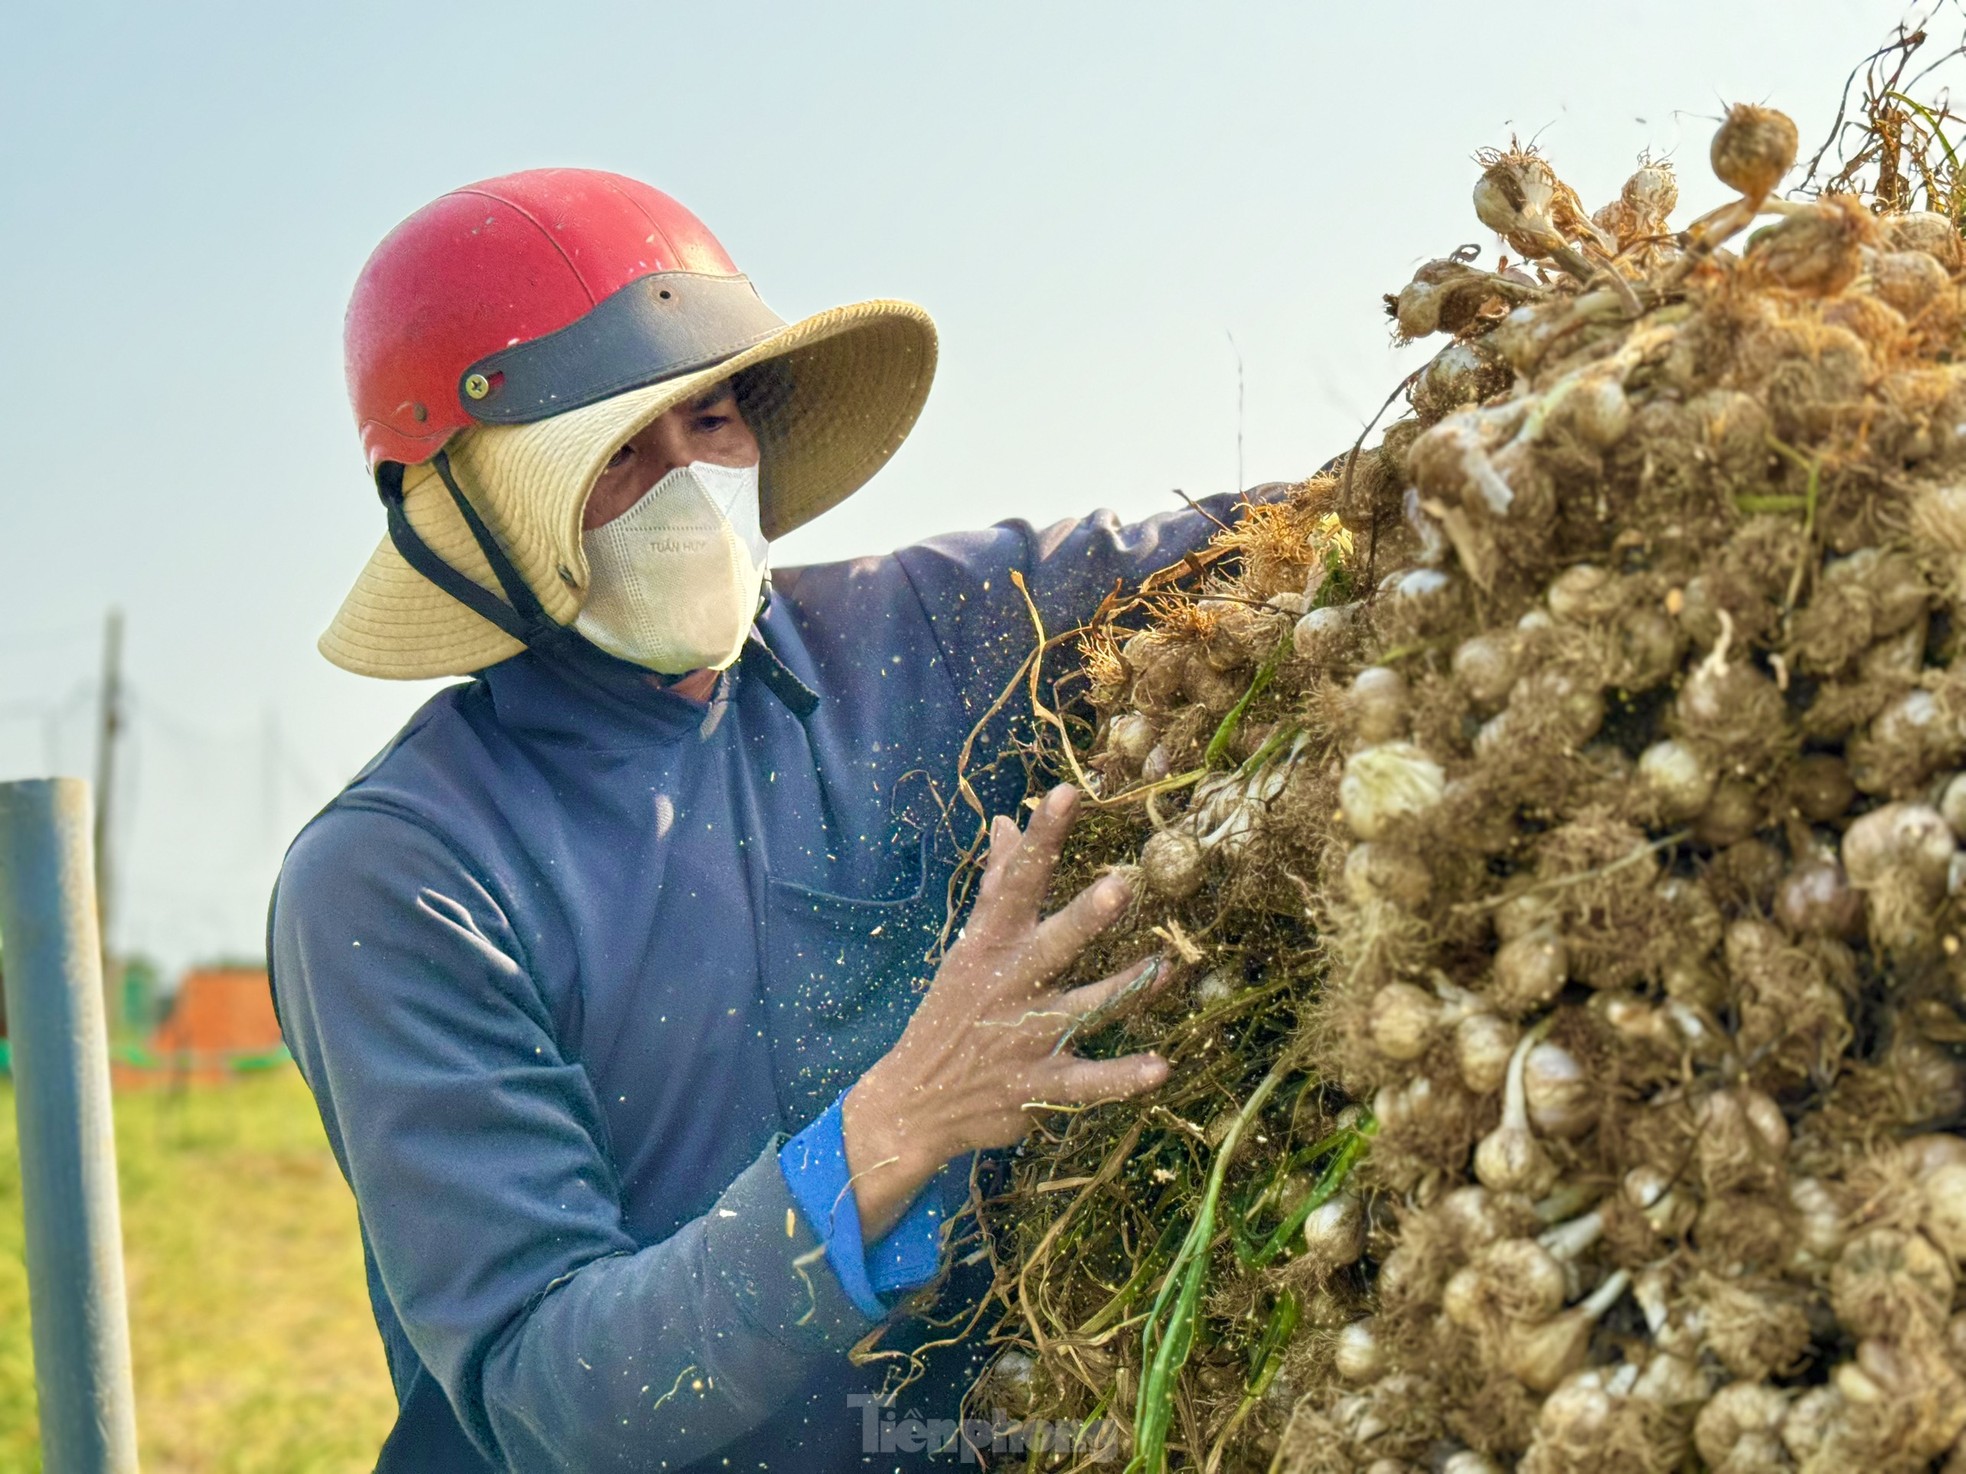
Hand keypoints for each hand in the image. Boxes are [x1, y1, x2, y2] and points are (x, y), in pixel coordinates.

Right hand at [841, 784, 1167, 1239]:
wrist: (914, 1100)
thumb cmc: (952, 1010)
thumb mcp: (969, 943)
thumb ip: (996, 882)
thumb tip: (1006, 821)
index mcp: (991, 943)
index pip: (1017, 881)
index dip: (1042, 838)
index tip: (1065, 793)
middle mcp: (1011, 983)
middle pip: (1053, 943)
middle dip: (1085, 916)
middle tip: (1120, 886)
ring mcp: (1026, 1036)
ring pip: (1082, 1008)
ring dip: (1124, 990)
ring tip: (1165, 968)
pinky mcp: (1039, 1085)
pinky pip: (1087, 1082)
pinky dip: (1121, 1078)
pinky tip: (1159, 1069)